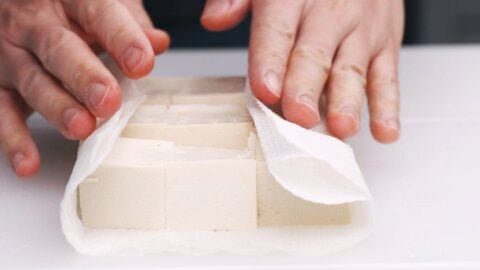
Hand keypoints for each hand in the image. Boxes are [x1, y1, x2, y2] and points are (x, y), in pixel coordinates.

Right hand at [0, 0, 169, 176]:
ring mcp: (13, 52)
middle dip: (85, 76)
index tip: (142, 63)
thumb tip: (157, 42)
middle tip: (108, 100)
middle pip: (61, 49)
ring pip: (33, 80)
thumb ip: (129, 20)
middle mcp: (37, 23)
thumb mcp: (101, 2)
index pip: (100, 14)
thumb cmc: (71, 6)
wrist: (19, 2)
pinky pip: (3, 110)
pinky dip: (14, 138)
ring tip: (82, 127)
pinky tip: (28, 161)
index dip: (122, 39)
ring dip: (57, 106)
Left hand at [201, 0, 403, 142]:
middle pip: (315, 54)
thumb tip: (213, 20)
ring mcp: (361, 30)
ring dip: (348, 101)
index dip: (270, 61)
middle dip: (307, 87)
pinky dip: (388, 105)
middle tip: (301, 117)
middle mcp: (330, 12)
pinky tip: (384, 131)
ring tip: (342, 128)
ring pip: (353, 68)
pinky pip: (388, 76)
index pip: (277, 30)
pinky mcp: (386, 44)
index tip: (266, 90)